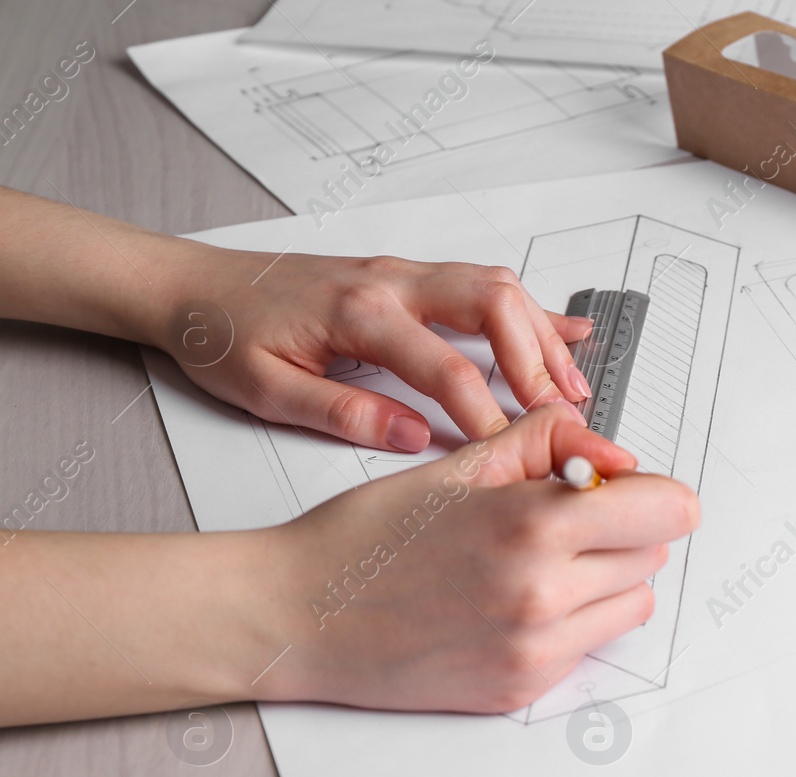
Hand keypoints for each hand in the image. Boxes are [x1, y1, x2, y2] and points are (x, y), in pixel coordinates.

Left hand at [157, 243, 595, 451]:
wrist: (190, 285)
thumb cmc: (222, 335)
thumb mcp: (266, 390)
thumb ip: (343, 414)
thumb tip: (410, 437)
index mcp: (359, 314)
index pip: (447, 368)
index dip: (487, 414)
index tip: (511, 452)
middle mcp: (390, 282)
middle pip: (493, 306)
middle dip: (536, 363)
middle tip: (562, 416)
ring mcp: (402, 271)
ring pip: (497, 287)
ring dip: (542, 335)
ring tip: (572, 386)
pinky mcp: (405, 274)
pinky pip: (481, 281)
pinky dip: (530, 308)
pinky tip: (564, 331)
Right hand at [255, 404, 699, 711]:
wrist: (298, 617)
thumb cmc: (366, 538)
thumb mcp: (458, 466)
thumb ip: (545, 443)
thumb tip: (609, 450)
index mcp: (534, 525)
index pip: (669, 510)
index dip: (649, 491)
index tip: (615, 485)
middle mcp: (546, 595)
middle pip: (654, 554)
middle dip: (623, 528)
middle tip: (562, 518)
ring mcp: (537, 651)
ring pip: (631, 602)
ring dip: (605, 577)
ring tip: (537, 561)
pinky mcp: (523, 688)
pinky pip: (589, 645)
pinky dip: (570, 621)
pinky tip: (510, 602)